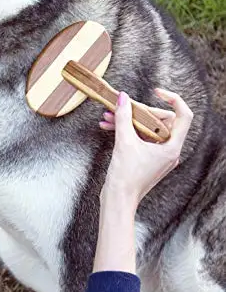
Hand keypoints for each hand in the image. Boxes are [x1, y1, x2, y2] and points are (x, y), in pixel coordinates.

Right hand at [100, 88, 193, 208]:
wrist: (118, 200)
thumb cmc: (125, 177)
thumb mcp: (124, 142)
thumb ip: (124, 117)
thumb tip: (123, 98)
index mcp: (171, 147)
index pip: (183, 116)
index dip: (173, 100)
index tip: (157, 92)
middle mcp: (169, 151)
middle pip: (161, 121)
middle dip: (140, 111)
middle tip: (123, 106)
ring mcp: (159, 156)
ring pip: (148, 129)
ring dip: (129, 121)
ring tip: (109, 116)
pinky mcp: (148, 159)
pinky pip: (141, 138)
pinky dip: (128, 131)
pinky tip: (110, 126)